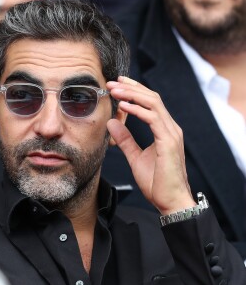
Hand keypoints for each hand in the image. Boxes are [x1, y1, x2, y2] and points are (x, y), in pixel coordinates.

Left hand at [106, 76, 195, 214]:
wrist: (170, 202)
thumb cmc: (156, 182)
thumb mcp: (135, 157)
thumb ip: (125, 140)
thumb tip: (112, 123)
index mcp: (164, 130)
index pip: (150, 102)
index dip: (134, 91)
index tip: (118, 85)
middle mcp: (170, 127)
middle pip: (151, 97)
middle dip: (131, 87)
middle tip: (112, 82)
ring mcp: (171, 133)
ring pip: (153, 103)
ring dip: (132, 94)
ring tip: (115, 90)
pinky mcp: (169, 141)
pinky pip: (153, 119)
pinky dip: (137, 110)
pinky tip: (123, 106)